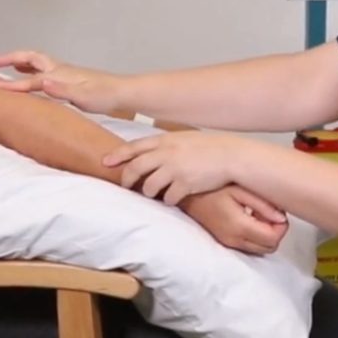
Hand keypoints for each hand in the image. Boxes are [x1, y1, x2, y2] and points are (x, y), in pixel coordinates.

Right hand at [0, 50, 123, 114]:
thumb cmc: (104, 96)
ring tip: (10, 65)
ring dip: (23, 62)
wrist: (123, 92)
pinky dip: (35, 71)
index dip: (12, 84)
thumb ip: (61, 90)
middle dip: (13, 58)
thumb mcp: (83, 97)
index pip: (31, 81)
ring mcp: (66, 73)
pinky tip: (37, 79)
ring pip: (39, 63)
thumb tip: (43, 82)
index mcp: (60, 75)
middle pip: (32, 59)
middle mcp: (61, 70)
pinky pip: (46, 71)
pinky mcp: (71, 79)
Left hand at [104, 131, 251, 205]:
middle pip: (136, 168)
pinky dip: (168, 199)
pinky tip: (174, 198)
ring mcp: (175, 169)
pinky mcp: (185, 185)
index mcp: (166, 140)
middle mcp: (167, 153)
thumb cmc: (210, 147)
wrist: (231, 156)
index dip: (118, 155)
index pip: (135, 147)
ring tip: (155, 193)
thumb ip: (167, 144)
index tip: (106, 162)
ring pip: (149, 186)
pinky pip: (168, 198)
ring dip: (149, 192)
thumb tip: (150, 153)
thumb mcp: (185, 138)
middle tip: (126, 186)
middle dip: (127, 179)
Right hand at [181, 186, 287, 254]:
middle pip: (269, 248)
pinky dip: (255, 236)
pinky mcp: (224, 242)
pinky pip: (248, 246)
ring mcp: (228, 243)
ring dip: (265, 235)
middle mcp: (234, 240)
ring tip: (257, 213)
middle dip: (275, 232)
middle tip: (269, 212)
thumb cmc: (212, 187)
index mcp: (239, 227)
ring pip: (259, 249)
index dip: (282, 227)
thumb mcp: (240, 190)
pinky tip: (248, 218)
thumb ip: (263, 205)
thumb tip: (282, 219)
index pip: (273, 239)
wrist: (186, 193)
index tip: (278, 212)